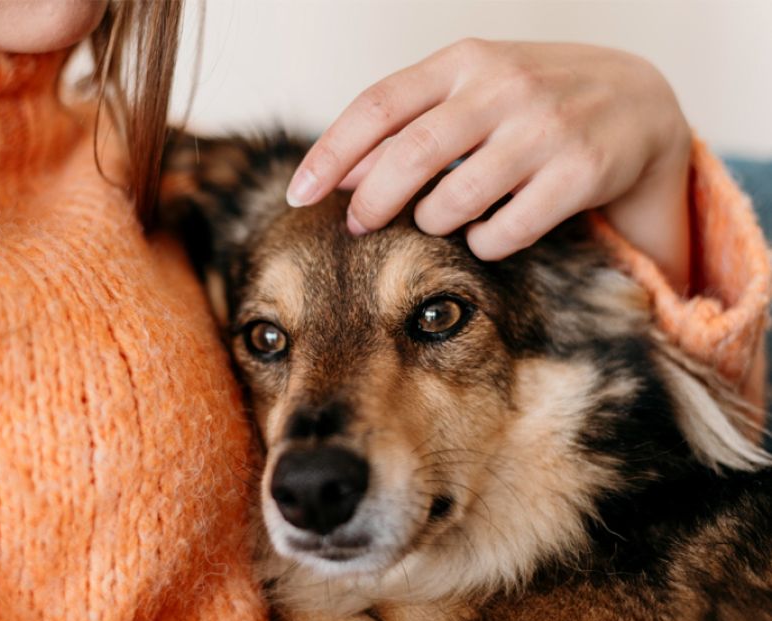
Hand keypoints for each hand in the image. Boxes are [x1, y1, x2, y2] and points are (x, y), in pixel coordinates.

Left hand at [287, 39, 691, 290]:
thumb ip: (408, 123)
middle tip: (355, 227)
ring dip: (432, 222)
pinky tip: (487, 233)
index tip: (298, 194)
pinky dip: (483, 242)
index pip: (377, 106)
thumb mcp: (471, 92)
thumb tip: (338, 176)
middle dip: (371, 200)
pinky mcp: (581, 171)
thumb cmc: (531, 102)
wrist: (640, 102)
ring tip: (437, 220)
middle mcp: (503, 86)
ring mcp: (545, 127)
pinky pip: (505, 230)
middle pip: (410, 154)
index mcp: (464, 60)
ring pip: (455, 199)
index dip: (330, 154)